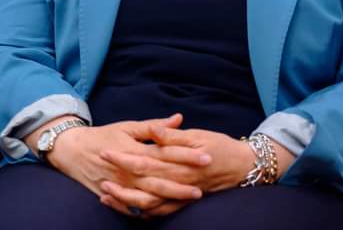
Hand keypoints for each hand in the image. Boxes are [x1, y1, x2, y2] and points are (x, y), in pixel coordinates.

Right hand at [46, 114, 206, 218]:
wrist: (71, 150)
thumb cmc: (102, 136)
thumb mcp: (126, 127)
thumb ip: (153, 126)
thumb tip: (179, 118)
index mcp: (132, 149)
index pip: (164, 154)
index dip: (186, 155)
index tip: (206, 156)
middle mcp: (127, 169)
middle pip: (160, 178)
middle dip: (184, 180)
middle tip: (206, 182)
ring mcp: (121, 185)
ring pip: (150, 195)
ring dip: (172, 197)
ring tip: (194, 196)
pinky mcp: (115, 195)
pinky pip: (135, 207)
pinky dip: (152, 210)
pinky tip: (169, 209)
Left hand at [99, 125, 252, 216]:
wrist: (244, 166)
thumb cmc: (219, 146)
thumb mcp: (197, 135)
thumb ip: (173, 136)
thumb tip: (155, 129)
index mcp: (179, 163)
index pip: (145, 161)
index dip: (123, 158)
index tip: (104, 151)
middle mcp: (178, 182)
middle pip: (143, 186)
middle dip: (119, 183)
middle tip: (98, 177)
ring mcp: (181, 196)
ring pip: (149, 205)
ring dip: (126, 201)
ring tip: (105, 195)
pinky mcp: (184, 203)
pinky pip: (160, 213)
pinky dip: (140, 212)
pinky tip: (124, 207)